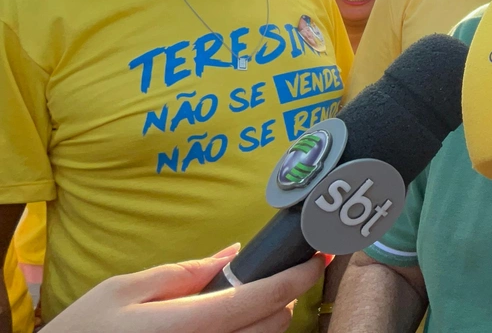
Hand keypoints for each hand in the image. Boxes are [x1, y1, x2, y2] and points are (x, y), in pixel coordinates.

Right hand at [42, 245, 323, 332]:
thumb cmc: (86, 331)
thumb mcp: (124, 289)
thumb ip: (185, 272)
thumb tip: (233, 252)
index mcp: (191, 322)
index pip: (268, 296)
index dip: (301, 274)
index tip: (318, 255)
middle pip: (277, 323)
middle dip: (285, 296)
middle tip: (276, 275)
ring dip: (269, 320)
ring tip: (249, 301)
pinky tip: (232, 324)